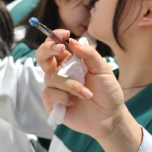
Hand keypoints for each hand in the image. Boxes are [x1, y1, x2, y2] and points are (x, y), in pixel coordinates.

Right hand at [36, 35, 141, 151]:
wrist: (110, 116)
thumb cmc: (107, 92)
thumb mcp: (102, 69)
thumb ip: (88, 54)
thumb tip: (72, 41)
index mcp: (70, 62)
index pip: (55, 46)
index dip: (55, 37)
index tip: (65, 34)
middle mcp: (60, 73)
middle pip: (42, 56)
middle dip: (47, 49)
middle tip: (61, 49)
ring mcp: (55, 89)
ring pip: (50, 77)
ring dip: (70, 84)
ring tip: (87, 93)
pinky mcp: (52, 104)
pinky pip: (49, 94)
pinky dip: (63, 97)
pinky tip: (74, 102)